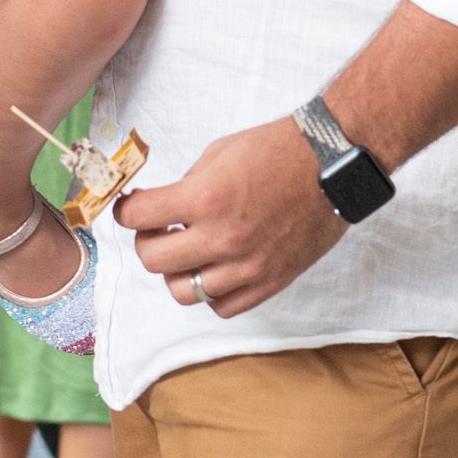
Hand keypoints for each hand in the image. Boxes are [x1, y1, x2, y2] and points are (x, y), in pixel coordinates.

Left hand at [117, 120, 346, 317]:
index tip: (130, 208)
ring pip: (183, 292)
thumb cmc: (277, 150)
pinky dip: (210, 292)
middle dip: (146, 241)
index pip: (137, 217)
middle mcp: (223, 238)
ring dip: (176, 271)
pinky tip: (215, 268)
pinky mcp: (269, 282)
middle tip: (157, 229)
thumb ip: (186, 186)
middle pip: (153, 261)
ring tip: (187, 252)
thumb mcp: (218, 153)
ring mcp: (247, 266)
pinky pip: (222, 307)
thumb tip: (161, 208)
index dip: (126, 211)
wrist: (332, 164)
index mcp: (206, 198)